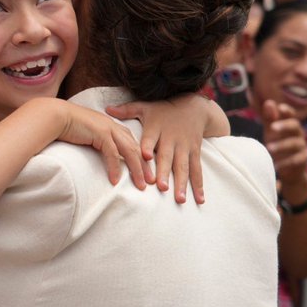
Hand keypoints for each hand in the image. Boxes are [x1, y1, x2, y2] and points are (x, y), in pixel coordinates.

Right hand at [54, 102, 152, 189]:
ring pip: (129, 151)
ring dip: (136, 170)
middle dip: (144, 165)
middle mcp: (111, 125)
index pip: (130, 140)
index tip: (146, 169)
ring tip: (141, 185)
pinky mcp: (100, 133)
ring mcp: (107, 128)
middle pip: (134, 147)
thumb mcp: (86, 132)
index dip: (139, 155)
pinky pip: (112, 154)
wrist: (55, 115)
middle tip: (151, 181)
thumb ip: (95, 140)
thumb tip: (98, 151)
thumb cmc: (66, 124)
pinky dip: (115, 168)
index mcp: (109, 124)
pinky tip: (116, 181)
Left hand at [107, 94, 224, 202]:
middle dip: (164, 172)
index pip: (150, 137)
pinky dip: (199, 185)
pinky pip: (197, 170)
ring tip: (180, 199)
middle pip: (167, 156)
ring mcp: (184, 147)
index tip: (144, 155)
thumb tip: (106, 109)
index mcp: (156, 128)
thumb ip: (126, 110)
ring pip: (183, 166)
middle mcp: (170, 138)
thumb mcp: (145, 107)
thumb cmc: (163, 110)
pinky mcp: (194, 153)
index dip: (147, 146)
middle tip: (162, 188)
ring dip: (182, 183)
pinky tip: (200, 200)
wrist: (193, 108)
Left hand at [262, 99, 306, 191]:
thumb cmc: (277, 143)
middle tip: (271, 128)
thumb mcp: (271, 131)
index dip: (287, 110)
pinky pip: (297, 159)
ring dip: (281, 145)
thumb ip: (269, 118)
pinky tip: (276, 164)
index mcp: (289, 124)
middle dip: (284, 125)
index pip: (290, 114)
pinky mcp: (303, 159)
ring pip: (294, 143)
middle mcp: (298, 133)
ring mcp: (302, 146)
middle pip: (295, 125)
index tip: (280, 108)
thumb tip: (269, 102)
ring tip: (268, 148)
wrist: (286, 167)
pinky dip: (286, 162)